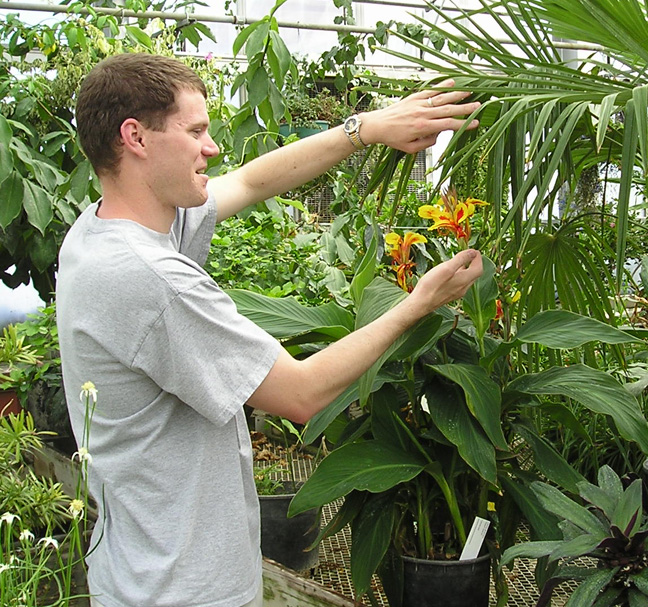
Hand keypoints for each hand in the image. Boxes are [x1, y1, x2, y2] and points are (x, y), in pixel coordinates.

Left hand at [360, 79, 480, 153]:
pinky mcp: (414, 96)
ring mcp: (419, 103)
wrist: (377, 125)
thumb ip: (427, 143)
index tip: (475, 123)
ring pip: (441, 97)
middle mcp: (422, 113)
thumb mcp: (411, 149)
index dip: (463, 124)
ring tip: (470, 92)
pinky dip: (442, 85)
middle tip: (479, 106)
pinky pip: (431, 90)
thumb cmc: (393, 139)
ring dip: (457, 94)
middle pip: (449, 109)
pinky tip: (453, 82)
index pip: (448, 124)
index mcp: (423, 128)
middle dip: (465, 108)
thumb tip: (439, 135)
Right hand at [410, 249, 482, 314]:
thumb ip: (461, 259)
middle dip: (474, 263)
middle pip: (474, 274)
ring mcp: (457, 293)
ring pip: (467, 279)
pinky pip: (459, 284)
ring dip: (466, 270)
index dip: (478, 258)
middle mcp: (463, 288)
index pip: (479, 268)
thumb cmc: (431, 286)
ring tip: (458, 262)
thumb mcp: (446, 268)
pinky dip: (459, 276)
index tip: (474, 250)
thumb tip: (473, 252)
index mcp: (465, 280)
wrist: (420, 304)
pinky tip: (450, 274)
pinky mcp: (450, 296)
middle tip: (468, 254)